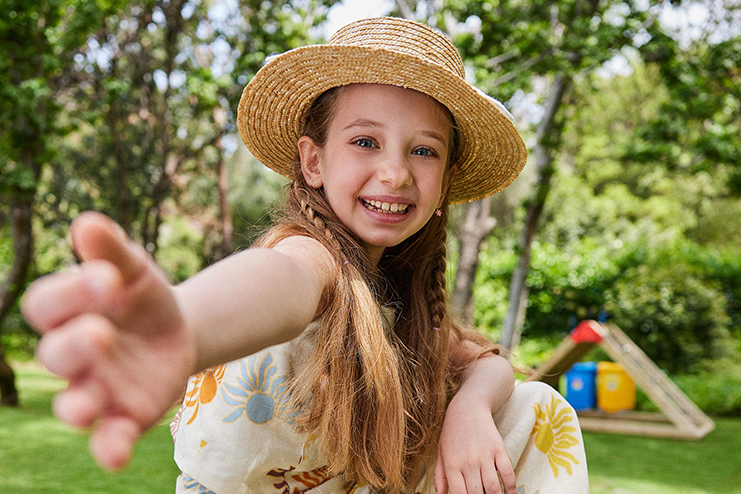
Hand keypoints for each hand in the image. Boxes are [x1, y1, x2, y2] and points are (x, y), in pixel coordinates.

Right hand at [22, 212, 195, 469]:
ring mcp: (97, 389)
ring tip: (88, 406)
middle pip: (55, 356)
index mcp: (69, 313)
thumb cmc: (143, 298)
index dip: (71, 292)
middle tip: (102, 333)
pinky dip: (109, 448)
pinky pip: (109, 437)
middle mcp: (73, 355)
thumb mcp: (137, 271)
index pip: (48, 305)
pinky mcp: (124, 416)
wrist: (177, 330)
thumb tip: (88, 222)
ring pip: (73, 403)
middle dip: (76, 346)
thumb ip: (115, 252)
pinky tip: (115, 456)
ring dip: (78, 406)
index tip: (109, 277)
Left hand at [434, 394, 515, 493]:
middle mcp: (468, 462)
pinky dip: (511, 488)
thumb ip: (440, 476)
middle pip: (477, 493)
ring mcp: (485, 455)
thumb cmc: (452, 432)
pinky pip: (508, 473)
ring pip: (492, 487)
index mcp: (452, 464)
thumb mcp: (441, 452)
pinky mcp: (499, 449)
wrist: (468, 407)